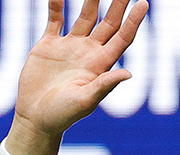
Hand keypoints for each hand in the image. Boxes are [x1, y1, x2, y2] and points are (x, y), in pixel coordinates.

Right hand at [6, 0, 148, 154]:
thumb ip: (105, 85)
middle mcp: (89, 53)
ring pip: (85, 16)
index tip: (144, 3)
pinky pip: (55, 18)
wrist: (35, 118)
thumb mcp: (86, 101)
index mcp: (101, 65)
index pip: (122, 37)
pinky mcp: (49, 45)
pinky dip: (57, 4)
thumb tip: (129, 74)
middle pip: (108, 23)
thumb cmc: (63, 115)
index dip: (134, 21)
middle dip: (117, 4)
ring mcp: (70, 47)